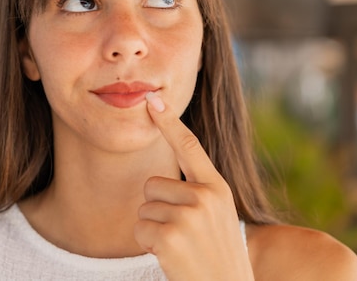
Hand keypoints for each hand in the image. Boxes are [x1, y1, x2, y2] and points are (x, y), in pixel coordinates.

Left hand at [134, 93, 253, 280]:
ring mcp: (188, 216)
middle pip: (152, 184)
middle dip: (158, 208)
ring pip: (144, 208)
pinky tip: (170, 256)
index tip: (153, 101)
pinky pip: (139, 228)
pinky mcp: (170, 236)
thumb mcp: (217, 216)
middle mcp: (205, 197)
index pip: (190, 147)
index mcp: (218, 188)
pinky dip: (147, 244)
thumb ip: (198, 191)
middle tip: (182, 233)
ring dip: (154, 228)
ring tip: (180, 246)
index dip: (170, 123)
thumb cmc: (218, 254)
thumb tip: (161, 177)